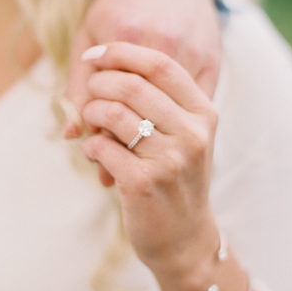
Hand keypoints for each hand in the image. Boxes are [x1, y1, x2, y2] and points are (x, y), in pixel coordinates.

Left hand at [64, 0, 221, 140]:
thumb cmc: (124, 7)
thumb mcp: (90, 34)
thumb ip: (78, 82)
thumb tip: (74, 133)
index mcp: (127, 31)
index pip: (105, 94)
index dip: (98, 113)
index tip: (94, 114)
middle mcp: (164, 42)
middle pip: (136, 104)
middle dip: (120, 122)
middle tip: (112, 125)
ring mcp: (194, 54)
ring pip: (167, 109)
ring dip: (147, 126)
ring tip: (132, 124)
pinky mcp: (214, 63)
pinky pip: (190, 106)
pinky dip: (174, 118)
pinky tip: (161, 117)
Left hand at [79, 42, 220, 279]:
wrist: (184, 237)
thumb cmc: (175, 178)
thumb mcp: (183, 136)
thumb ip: (157, 99)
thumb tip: (103, 62)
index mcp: (204, 113)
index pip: (161, 64)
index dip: (121, 53)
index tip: (95, 55)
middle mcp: (193, 133)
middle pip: (133, 84)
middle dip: (98, 83)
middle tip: (87, 94)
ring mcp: (171, 159)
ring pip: (113, 114)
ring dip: (90, 115)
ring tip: (90, 125)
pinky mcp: (144, 183)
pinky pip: (101, 148)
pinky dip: (90, 147)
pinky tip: (96, 153)